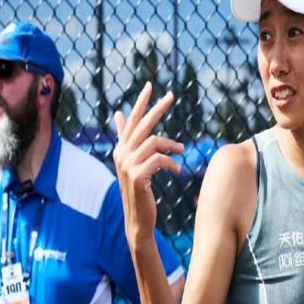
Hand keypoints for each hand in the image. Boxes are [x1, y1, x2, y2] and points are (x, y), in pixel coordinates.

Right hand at [113, 82, 183, 249]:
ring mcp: (127, 165)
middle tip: (171, 95)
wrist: (138, 218)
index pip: (132, 121)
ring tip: (182, 151)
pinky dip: (172, 163)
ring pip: (154, 142)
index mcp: (121, 149)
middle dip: (157, 108)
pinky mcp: (137, 176)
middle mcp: (121, 154)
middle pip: (142, 125)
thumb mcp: (133, 163)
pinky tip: (178, 171)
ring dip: (172, 146)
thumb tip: (120, 114)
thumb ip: (128, 140)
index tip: (151, 86)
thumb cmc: (139, 190)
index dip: (141, 103)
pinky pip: (160, 159)